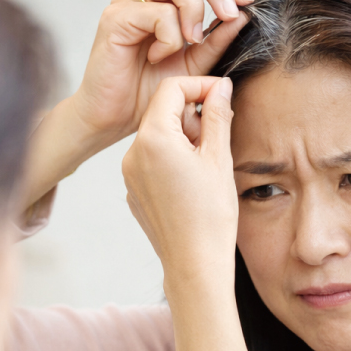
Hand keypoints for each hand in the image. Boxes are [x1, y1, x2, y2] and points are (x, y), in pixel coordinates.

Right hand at [72, 0, 251, 149]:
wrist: (114, 118)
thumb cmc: (148, 92)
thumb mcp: (194, 66)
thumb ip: (216, 41)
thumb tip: (243, 15)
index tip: (246, 2)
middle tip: (229, 14)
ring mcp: (128, 3)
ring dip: (194, 7)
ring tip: (193, 41)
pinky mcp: (115, 19)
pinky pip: (157, 12)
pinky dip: (170, 37)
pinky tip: (159, 58)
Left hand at [122, 75, 259, 350]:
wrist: (193, 264)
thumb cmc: (210, 214)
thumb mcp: (218, 158)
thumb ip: (217, 115)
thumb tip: (220, 86)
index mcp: (153, 138)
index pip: (172, 89)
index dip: (199, 87)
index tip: (221, 96)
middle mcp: (132, 152)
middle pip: (162, 111)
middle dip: (191, 115)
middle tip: (216, 138)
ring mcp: (129, 173)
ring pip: (157, 136)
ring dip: (183, 137)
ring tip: (205, 164)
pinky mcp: (132, 190)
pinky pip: (151, 160)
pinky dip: (171, 158)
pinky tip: (191, 182)